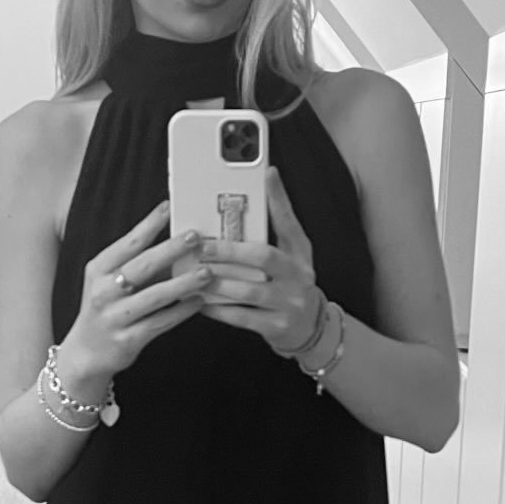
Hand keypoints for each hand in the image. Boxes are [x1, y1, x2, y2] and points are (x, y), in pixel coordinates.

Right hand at [61, 200, 212, 379]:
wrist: (86, 353)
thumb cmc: (106, 309)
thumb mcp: (110, 282)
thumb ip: (138, 265)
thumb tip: (178, 244)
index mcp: (98, 270)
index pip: (127, 243)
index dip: (148, 224)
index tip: (169, 207)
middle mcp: (103, 292)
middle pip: (141, 266)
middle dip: (171, 249)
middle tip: (195, 237)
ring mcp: (114, 317)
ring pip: (154, 296)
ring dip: (183, 282)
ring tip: (206, 273)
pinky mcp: (127, 340)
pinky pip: (160, 322)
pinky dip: (181, 311)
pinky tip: (198, 302)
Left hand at [198, 166, 321, 351]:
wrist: (311, 327)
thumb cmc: (292, 282)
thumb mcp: (293, 251)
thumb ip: (278, 219)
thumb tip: (269, 175)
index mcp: (299, 254)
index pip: (288, 223)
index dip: (277, 200)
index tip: (265, 177)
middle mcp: (298, 277)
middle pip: (263, 257)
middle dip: (228, 250)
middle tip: (201, 245)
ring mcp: (288, 303)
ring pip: (248, 290)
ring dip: (217, 282)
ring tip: (194, 274)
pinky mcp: (276, 327)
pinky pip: (242, 317)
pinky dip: (218, 309)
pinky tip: (201, 302)